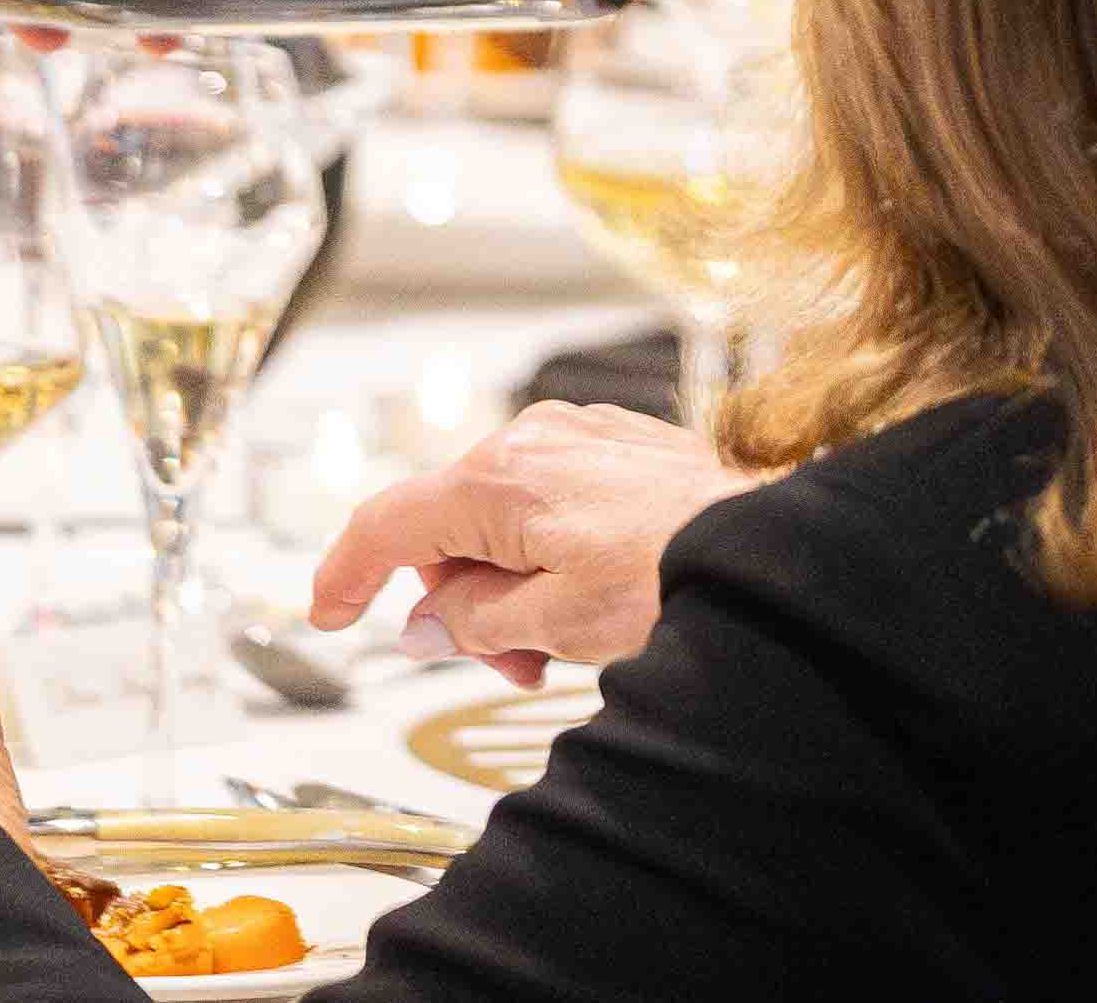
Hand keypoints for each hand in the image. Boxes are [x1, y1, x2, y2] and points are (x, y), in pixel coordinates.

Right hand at [307, 401, 756, 681]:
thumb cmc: (674, 574)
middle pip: (448, 528)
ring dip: (509, 587)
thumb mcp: (552, 622)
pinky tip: (588, 602)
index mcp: (500, 479)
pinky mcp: (616, 443)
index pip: (388, 523)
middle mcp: (533, 438)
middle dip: (461, 603)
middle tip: (508, 663)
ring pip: (501, 518)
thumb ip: (472, 623)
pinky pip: (550, 500)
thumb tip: (428, 624)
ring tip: (559, 644)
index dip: (346, 574)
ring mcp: (578, 433)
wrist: (767, 545)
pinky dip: (546, 555)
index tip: (329, 613)